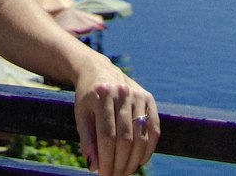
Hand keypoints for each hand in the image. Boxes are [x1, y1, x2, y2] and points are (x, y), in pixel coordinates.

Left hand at [73, 60, 158, 175]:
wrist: (99, 70)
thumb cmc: (88, 98)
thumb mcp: (81, 115)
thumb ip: (87, 140)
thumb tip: (94, 167)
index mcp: (101, 95)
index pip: (107, 136)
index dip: (106, 160)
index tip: (103, 175)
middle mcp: (121, 92)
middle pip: (125, 139)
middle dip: (120, 164)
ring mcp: (137, 94)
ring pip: (141, 137)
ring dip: (134, 161)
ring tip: (125, 172)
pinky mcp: (148, 98)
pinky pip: (153, 129)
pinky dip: (148, 149)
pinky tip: (139, 161)